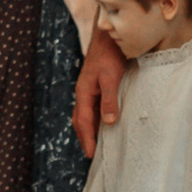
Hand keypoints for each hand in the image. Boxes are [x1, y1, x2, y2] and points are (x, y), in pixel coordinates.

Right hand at [71, 32, 124, 160]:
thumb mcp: (111, 78)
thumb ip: (110, 99)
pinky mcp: (96, 85)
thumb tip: (109, 122)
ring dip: (89, 128)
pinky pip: (92, 107)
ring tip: (96, 142)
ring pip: (85, 114)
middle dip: (84, 137)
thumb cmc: (110, 55)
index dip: (87, 139)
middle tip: (91, 153)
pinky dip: (95, 118)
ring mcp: (89, 88)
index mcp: (84, 93)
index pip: (83, 122)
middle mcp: (83, 92)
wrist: (109, 36)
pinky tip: (103, 121)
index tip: (90, 155)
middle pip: (80, 120)